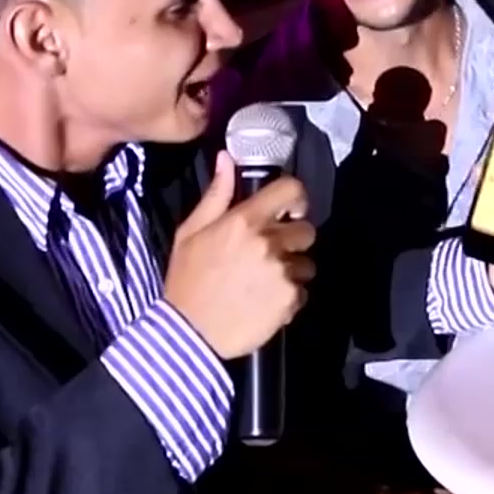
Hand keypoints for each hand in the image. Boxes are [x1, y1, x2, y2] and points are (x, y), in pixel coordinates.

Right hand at [164, 152, 316, 358]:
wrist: (189, 333)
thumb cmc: (187, 280)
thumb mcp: (191, 233)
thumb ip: (216, 196)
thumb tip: (226, 159)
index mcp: (244, 221)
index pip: (291, 190)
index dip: (296, 198)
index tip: (290, 211)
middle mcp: (269, 242)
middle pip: (306, 230)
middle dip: (292, 241)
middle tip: (269, 255)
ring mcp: (282, 272)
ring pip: (306, 263)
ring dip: (291, 271)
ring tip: (264, 283)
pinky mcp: (291, 299)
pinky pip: (302, 291)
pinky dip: (288, 297)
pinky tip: (265, 303)